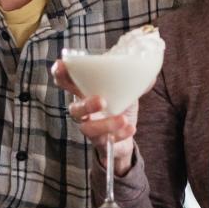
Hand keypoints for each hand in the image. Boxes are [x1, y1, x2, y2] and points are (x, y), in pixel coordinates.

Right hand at [51, 60, 136, 175]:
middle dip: (86, 105)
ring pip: (87, 128)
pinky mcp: (100, 142)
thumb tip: (148, 75)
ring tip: (123, 119)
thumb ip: (134, 79)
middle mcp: (84, 110)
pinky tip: (131, 128)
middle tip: (102, 101)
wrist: (128, 129)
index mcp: (86, 91)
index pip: (66, 82)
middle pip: (74, 109)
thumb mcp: (127, 87)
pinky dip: (119, 134)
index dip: (60, 74)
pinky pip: (104, 142)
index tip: (62, 65)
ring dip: (105, 124)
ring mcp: (90, 127)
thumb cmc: (121, 102)